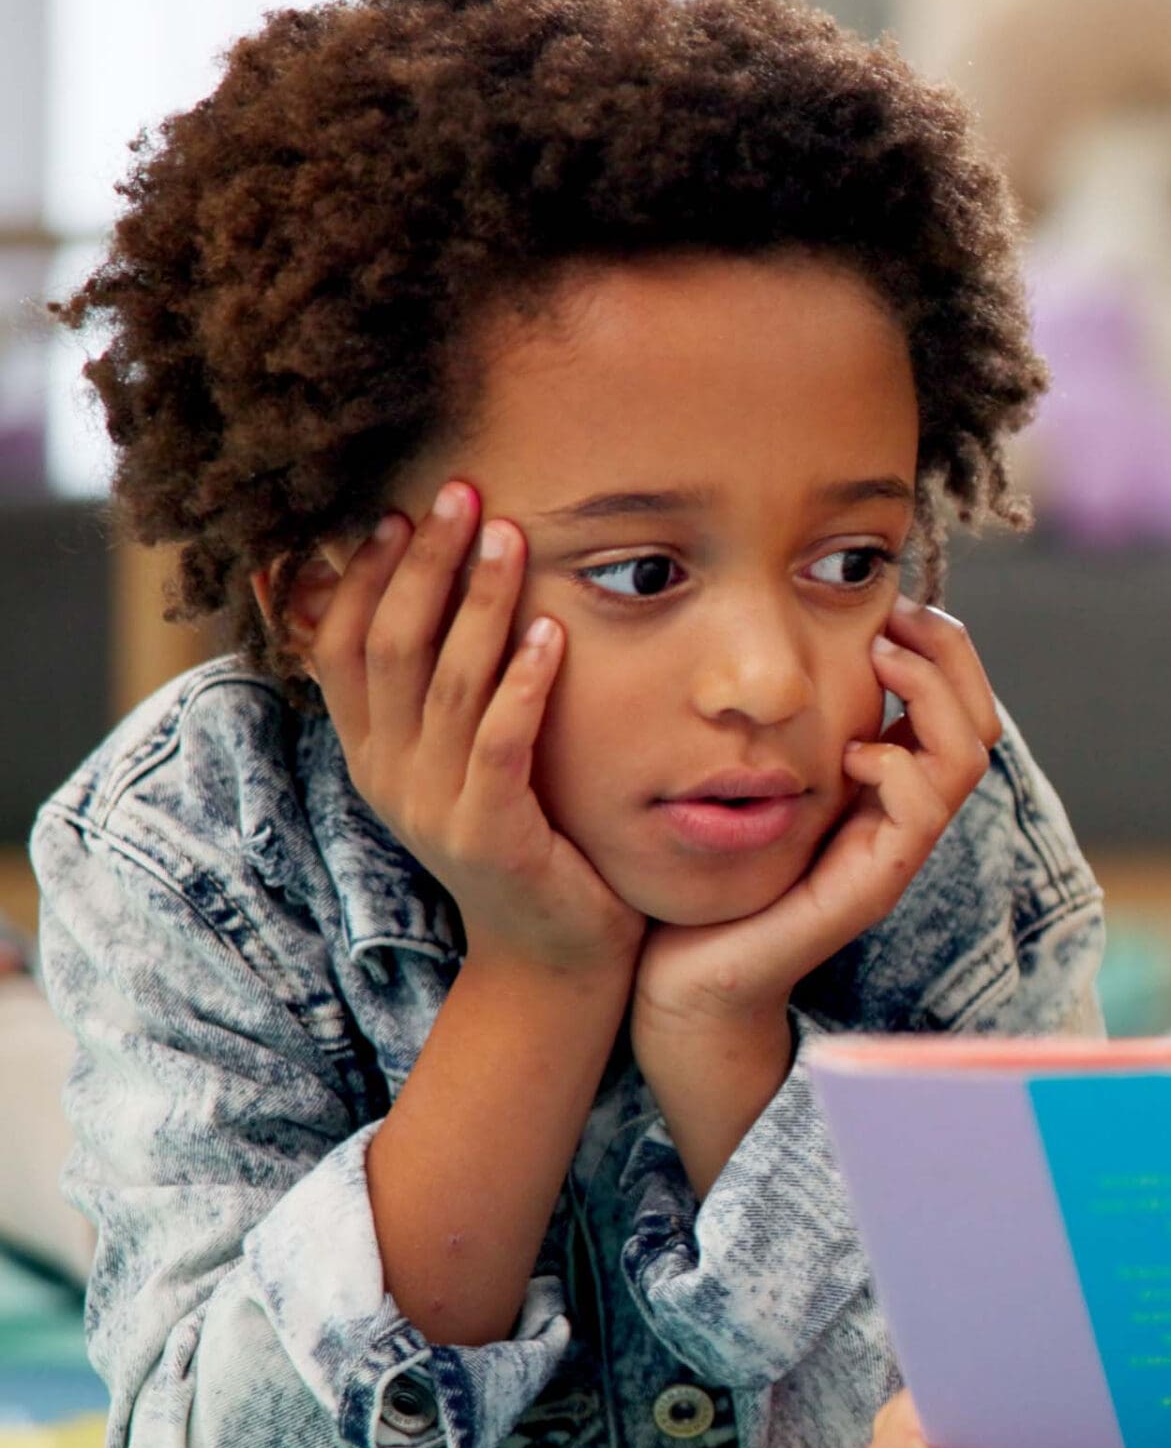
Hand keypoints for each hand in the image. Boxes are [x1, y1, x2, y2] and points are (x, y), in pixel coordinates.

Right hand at [301, 483, 638, 979]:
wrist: (552, 956)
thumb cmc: (522, 838)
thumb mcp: (461, 761)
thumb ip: (438, 692)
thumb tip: (422, 603)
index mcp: (371, 751)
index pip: (342, 645)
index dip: (366, 576)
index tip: (397, 511)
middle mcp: (389, 773)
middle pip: (389, 646)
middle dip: (423, 564)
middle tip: (460, 492)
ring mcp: (434, 806)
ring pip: (446, 684)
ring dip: (479, 603)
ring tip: (511, 538)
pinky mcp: (492, 833)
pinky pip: (501, 744)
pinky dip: (522, 684)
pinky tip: (551, 635)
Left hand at [634, 598, 1004, 1033]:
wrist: (675, 969)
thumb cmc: (700, 868)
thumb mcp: (744, 770)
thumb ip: (774, 716)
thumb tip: (771, 631)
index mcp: (883, 780)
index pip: (957, 699)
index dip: (940, 643)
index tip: (890, 604)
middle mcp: (903, 812)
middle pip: (981, 718)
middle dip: (950, 653)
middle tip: (895, 619)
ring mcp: (896, 849)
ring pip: (968, 756)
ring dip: (931, 694)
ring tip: (880, 662)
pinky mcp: (873, 883)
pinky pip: (923, 809)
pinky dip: (897, 763)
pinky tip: (849, 753)